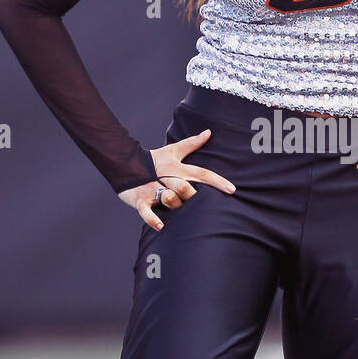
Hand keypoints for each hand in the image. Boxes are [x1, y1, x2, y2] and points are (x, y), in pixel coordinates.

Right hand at [118, 128, 235, 231]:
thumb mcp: (173, 150)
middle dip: (191, 195)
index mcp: (177, 168)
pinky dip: (153, 219)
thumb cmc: (154, 160)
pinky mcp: (140, 199)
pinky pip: (147, 211)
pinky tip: (162, 226)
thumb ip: (192, 143)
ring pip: (169, 198)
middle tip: (194, 200)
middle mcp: (167, 178)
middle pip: (185, 187)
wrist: (125, 163)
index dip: (217, 181)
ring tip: (174, 208)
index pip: (202, 174)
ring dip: (174, 204)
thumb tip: (208, 132)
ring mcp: (153, 189)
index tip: (232, 190)